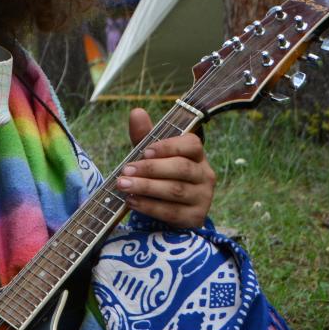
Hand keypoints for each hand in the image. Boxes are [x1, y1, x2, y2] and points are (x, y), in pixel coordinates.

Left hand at [117, 107, 215, 228]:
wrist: (171, 209)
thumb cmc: (161, 175)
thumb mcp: (152, 155)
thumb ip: (145, 136)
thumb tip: (136, 112)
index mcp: (197, 155)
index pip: (191, 145)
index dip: (168, 146)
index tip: (145, 150)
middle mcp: (205, 175)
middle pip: (181, 169)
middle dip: (150, 169)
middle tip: (125, 171)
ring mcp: (203, 197)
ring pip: (176, 191)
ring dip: (146, 187)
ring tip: (123, 185)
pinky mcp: (195, 218)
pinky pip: (172, 212)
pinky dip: (150, 206)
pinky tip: (132, 202)